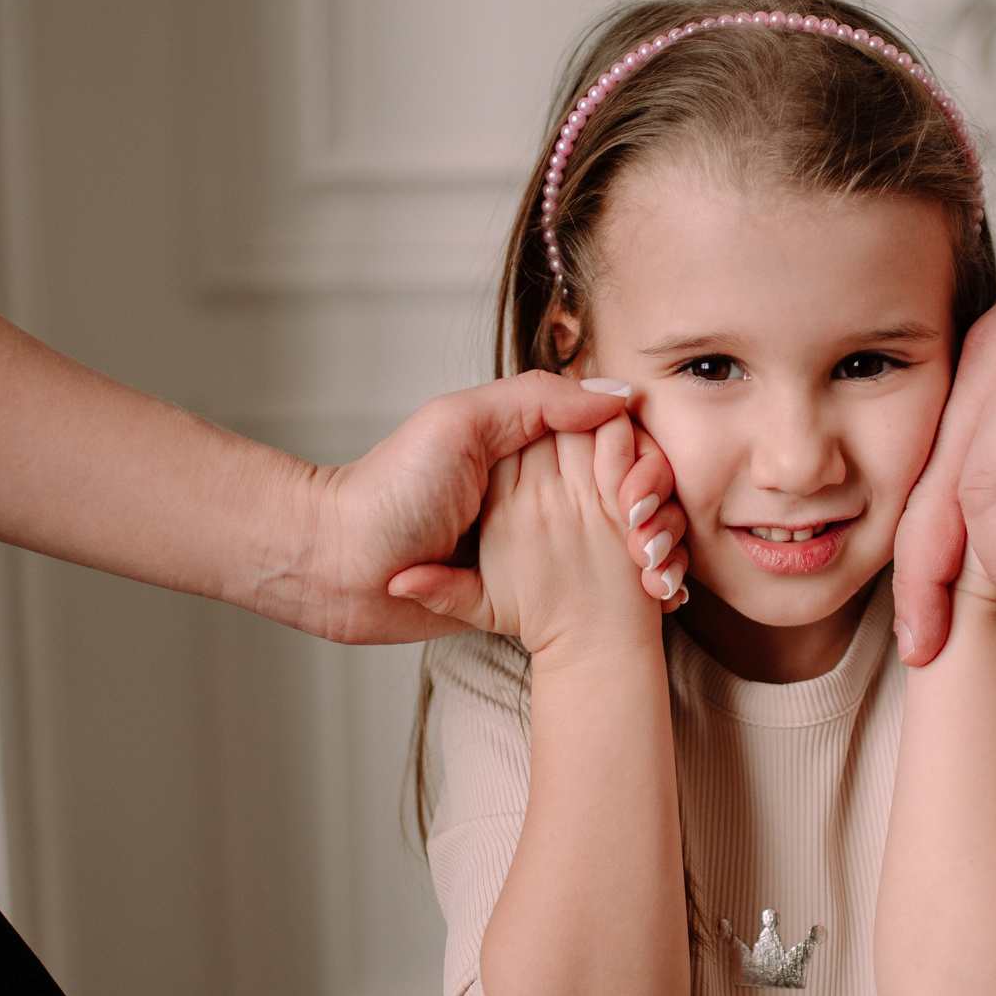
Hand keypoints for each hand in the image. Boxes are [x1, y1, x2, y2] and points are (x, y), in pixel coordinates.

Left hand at [313, 372, 685, 643]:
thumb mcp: (460, 423)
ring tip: (655, 582)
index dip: (641, 458)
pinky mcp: (522, 591)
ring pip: (613, 542)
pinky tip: (648, 600)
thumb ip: (536, 400)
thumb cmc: (390, 490)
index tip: (646, 489)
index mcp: (526, 442)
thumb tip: (618, 396)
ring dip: (649, 557)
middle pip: (623, 491)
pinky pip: (581, 592)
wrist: (340, 569)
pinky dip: (618, 599)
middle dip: (653, 515)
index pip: (609, 437)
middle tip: (653, 544)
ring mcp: (531, 541)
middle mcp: (536, 487)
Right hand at [892, 0, 995, 664]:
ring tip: (923, 609)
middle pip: (933, 498)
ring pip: (934, 469)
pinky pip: (955, 438)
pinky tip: (954, 531)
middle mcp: (987, 377)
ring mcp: (985, 363)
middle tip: (918, 654)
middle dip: (920, 582)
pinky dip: (948, 492)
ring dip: (928, 540)